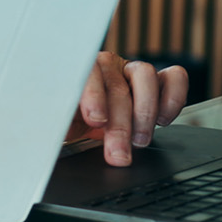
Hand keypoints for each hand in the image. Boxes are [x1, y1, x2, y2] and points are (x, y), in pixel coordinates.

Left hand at [66, 51, 187, 166]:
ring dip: (145, 113)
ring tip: (139, 141)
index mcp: (77, 72)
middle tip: (118, 154)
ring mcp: (131, 71)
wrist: (83, 124)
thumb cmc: (67, 123)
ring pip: (146, 77)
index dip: (93, 95)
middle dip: (120, 125)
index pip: (86, 75)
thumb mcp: (56, 125)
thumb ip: (54, 125)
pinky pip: (173, 78)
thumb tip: (48, 136)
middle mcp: (106, 67)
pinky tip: (163, 120)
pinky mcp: (156, 81)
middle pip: (117, 87)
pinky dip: (173, 98)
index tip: (96, 120)